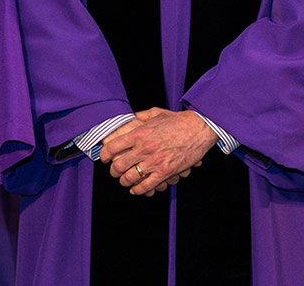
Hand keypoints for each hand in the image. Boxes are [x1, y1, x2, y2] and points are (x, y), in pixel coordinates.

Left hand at [99, 108, 217, 195]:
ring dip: (125, 182)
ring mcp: (155, 161)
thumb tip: (131, 117)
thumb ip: (140, 116)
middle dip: (114, 171)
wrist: (198, 128)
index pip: (112, 147)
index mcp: (139, 133)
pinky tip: (136, 190)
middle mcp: (144, 148)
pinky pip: (148, 185)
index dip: (105, 155)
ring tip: (124, 181)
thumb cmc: (177, 120)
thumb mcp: (155, 113)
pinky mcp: (166, 171)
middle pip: (119, 165)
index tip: (104, 158)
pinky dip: (139, 190)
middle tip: (114, 172)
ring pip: (131, 177)